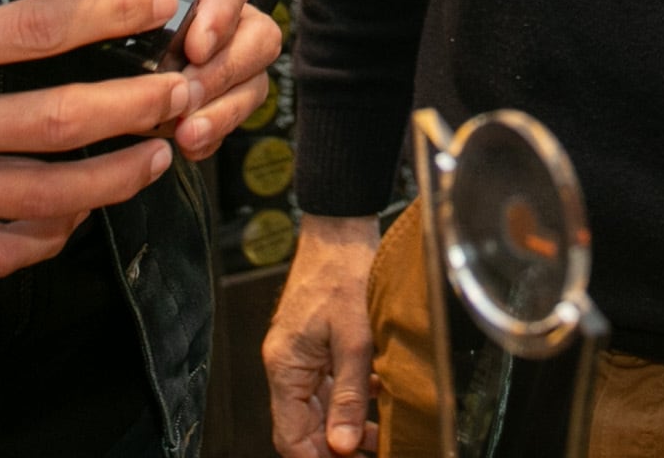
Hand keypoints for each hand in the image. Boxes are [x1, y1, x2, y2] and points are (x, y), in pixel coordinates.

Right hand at [0, 0, 193, 274]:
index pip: (35, 31)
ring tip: (160, 150)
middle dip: (137, 103)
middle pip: (60, 122)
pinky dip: (48, 237)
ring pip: (42, 197)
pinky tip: (80, 212)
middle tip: (182, 83)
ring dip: (115, 177)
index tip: (155, 2)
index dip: (109, 14)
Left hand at [123, 0, 283, 159]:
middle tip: (187, 94)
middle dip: (223, 73)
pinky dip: (214, 134)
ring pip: (254, 82)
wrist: (110, 4)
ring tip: (189, 132)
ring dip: (224, 112)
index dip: (220, 15)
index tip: (196, 47)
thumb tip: (106, 3)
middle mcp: (224, 10)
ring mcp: (228, 52)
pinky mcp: (218, 92)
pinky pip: (234, 116)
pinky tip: (188, 144)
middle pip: (258, 37)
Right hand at [263, 214, 382, 457]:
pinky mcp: (316, 341)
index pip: (291, 436)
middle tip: (369, 453)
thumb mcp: (354, 339)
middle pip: (305, 424)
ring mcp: (301, 352)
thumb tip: (342, 445)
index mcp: (285, 365)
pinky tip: (377, 399)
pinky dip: (351, 397)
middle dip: (335, 446)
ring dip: (346, 424)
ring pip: (319, 405)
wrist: (340, 228)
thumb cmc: (343, 270)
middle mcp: (287, 362)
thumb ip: (348, 394)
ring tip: (378, 437)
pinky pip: (329, 382)